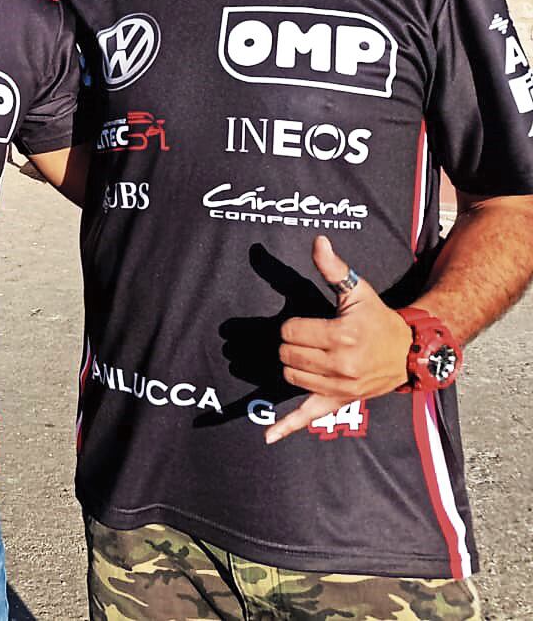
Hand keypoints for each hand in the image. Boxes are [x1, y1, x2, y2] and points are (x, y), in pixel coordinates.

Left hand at [264, 235, 412, 443]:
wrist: (409, 353)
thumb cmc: (378, 319)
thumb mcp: (358, 291)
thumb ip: (333, 268)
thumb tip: (318, 241)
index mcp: (341, 336)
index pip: (289, 332)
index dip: (294, 325)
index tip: (310, 323)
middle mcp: (340, 365)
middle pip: (287, 355)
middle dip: (292, 344)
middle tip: (313, 338)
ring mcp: (340, 388)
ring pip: (291, 377)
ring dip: (295, 365)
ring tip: (315, 355)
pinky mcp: (340, 402)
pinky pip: (308, 416)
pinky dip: (287, 427)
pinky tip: (268, 436)